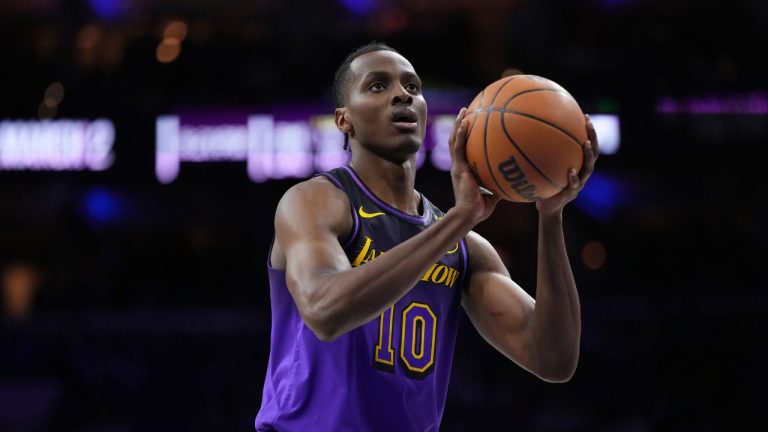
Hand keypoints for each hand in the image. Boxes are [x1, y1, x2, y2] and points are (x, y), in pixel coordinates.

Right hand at [449, 107, 501, 222]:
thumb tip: (514, 181)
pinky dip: (460, 134)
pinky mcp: (458, 168)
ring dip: (458, 124)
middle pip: (456, 140)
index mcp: (464, 170)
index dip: (464, 137)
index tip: (471, 124)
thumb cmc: (479, 209)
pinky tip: (465, 123)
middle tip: (466, 111)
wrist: (469, 214)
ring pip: (454, 140)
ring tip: (464, 110)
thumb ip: (499, 186)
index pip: (463, 150)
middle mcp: (458, 165)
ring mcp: (457, 166)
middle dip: (460, 125)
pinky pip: (458, 147)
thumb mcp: (493, 195)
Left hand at [536, 114, 598, 215]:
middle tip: (588, 123)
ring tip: (586, 143)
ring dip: (588, 155)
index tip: (586, 116)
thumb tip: (526, 135)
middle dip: (593, 137)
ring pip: (588, 168)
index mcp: (578, 165)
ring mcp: (579, 183)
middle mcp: (582, 173)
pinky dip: (573, 178)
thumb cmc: (544, 186)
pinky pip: (574, 185)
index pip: (588, 145)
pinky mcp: (571, 194)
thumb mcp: (543, 168)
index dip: (589, 132)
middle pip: (594, 153)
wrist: (547, 208)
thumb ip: (540, 155)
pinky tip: (570, 171)